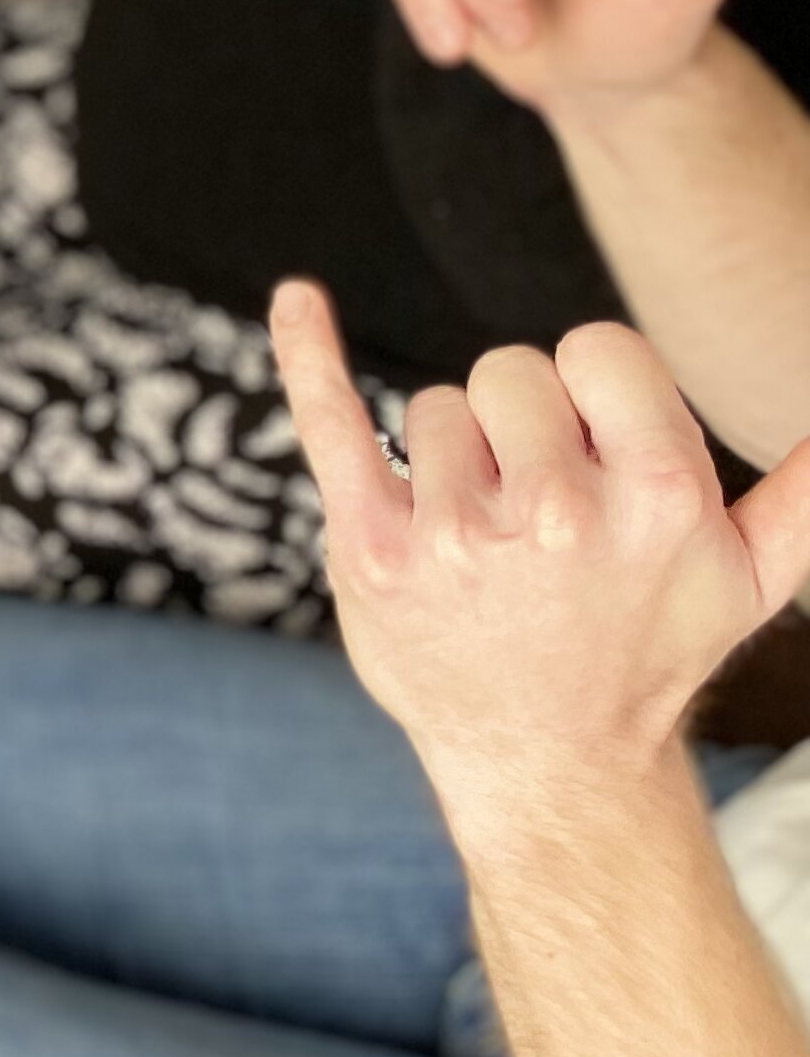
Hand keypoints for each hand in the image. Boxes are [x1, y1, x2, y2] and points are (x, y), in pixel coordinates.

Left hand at [274, 281, 809, 799]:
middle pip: (509, 371)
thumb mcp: (754, 577)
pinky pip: (333, 420)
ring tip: (486, 534)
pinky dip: (308, 352)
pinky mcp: (372, 550)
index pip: (598, 347)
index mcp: (655, 495)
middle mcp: (555, 511)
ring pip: (435, 407)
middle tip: (538, 503)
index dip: (594, 386)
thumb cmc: (648, 652)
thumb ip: (805, 490)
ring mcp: (455, 532)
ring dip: (457, 454)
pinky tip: (298, 299)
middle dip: (523, 420)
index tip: (594, 438)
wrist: (549, 756)